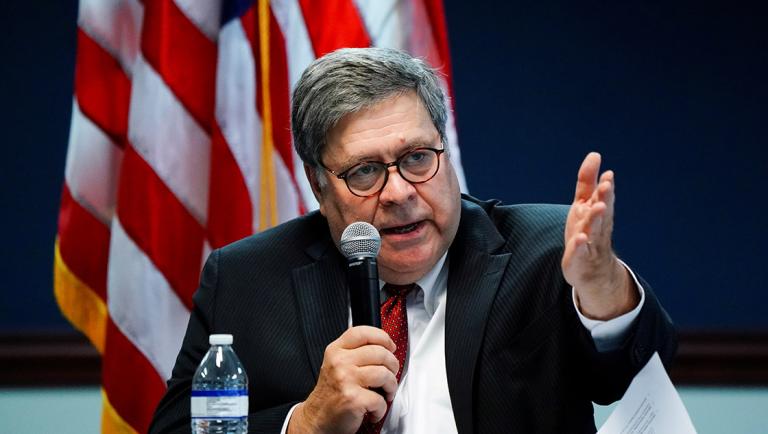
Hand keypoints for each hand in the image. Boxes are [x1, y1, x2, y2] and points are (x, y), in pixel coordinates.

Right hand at [287, 326, 399, 433]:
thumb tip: (385, 346)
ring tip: (386, 393)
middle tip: (392, 374)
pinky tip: (374, 410)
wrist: (316, 418)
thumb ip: (354, 352)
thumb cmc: (330, 393)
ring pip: (384, 374)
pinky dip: (381, 408)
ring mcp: (346, 379)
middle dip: (393, 365)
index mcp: (335, 351)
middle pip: (380, 352)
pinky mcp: (353, 399)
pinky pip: (380, 399)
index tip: (391, 347)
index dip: (382, 337)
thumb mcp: (336, 364)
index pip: (362, 332)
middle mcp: (339, 362)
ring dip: (391, 386)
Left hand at [562, 152, 638, 319]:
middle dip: (605, 198)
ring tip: (597, 207)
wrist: (591, 269)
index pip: (602, 197)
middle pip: (602, 211)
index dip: (604, 187)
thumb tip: (595, 154)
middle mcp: (597, 226)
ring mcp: (590, 243)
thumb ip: (587, 181)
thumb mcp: (584, 204)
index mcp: (597, 212)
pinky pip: (581, 252)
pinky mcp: (580, 258)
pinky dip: (581, 245)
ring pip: (594, 229)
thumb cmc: (587, 230)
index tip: (608, 174)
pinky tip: (580, 238)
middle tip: (607, 185)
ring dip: (595, 218)